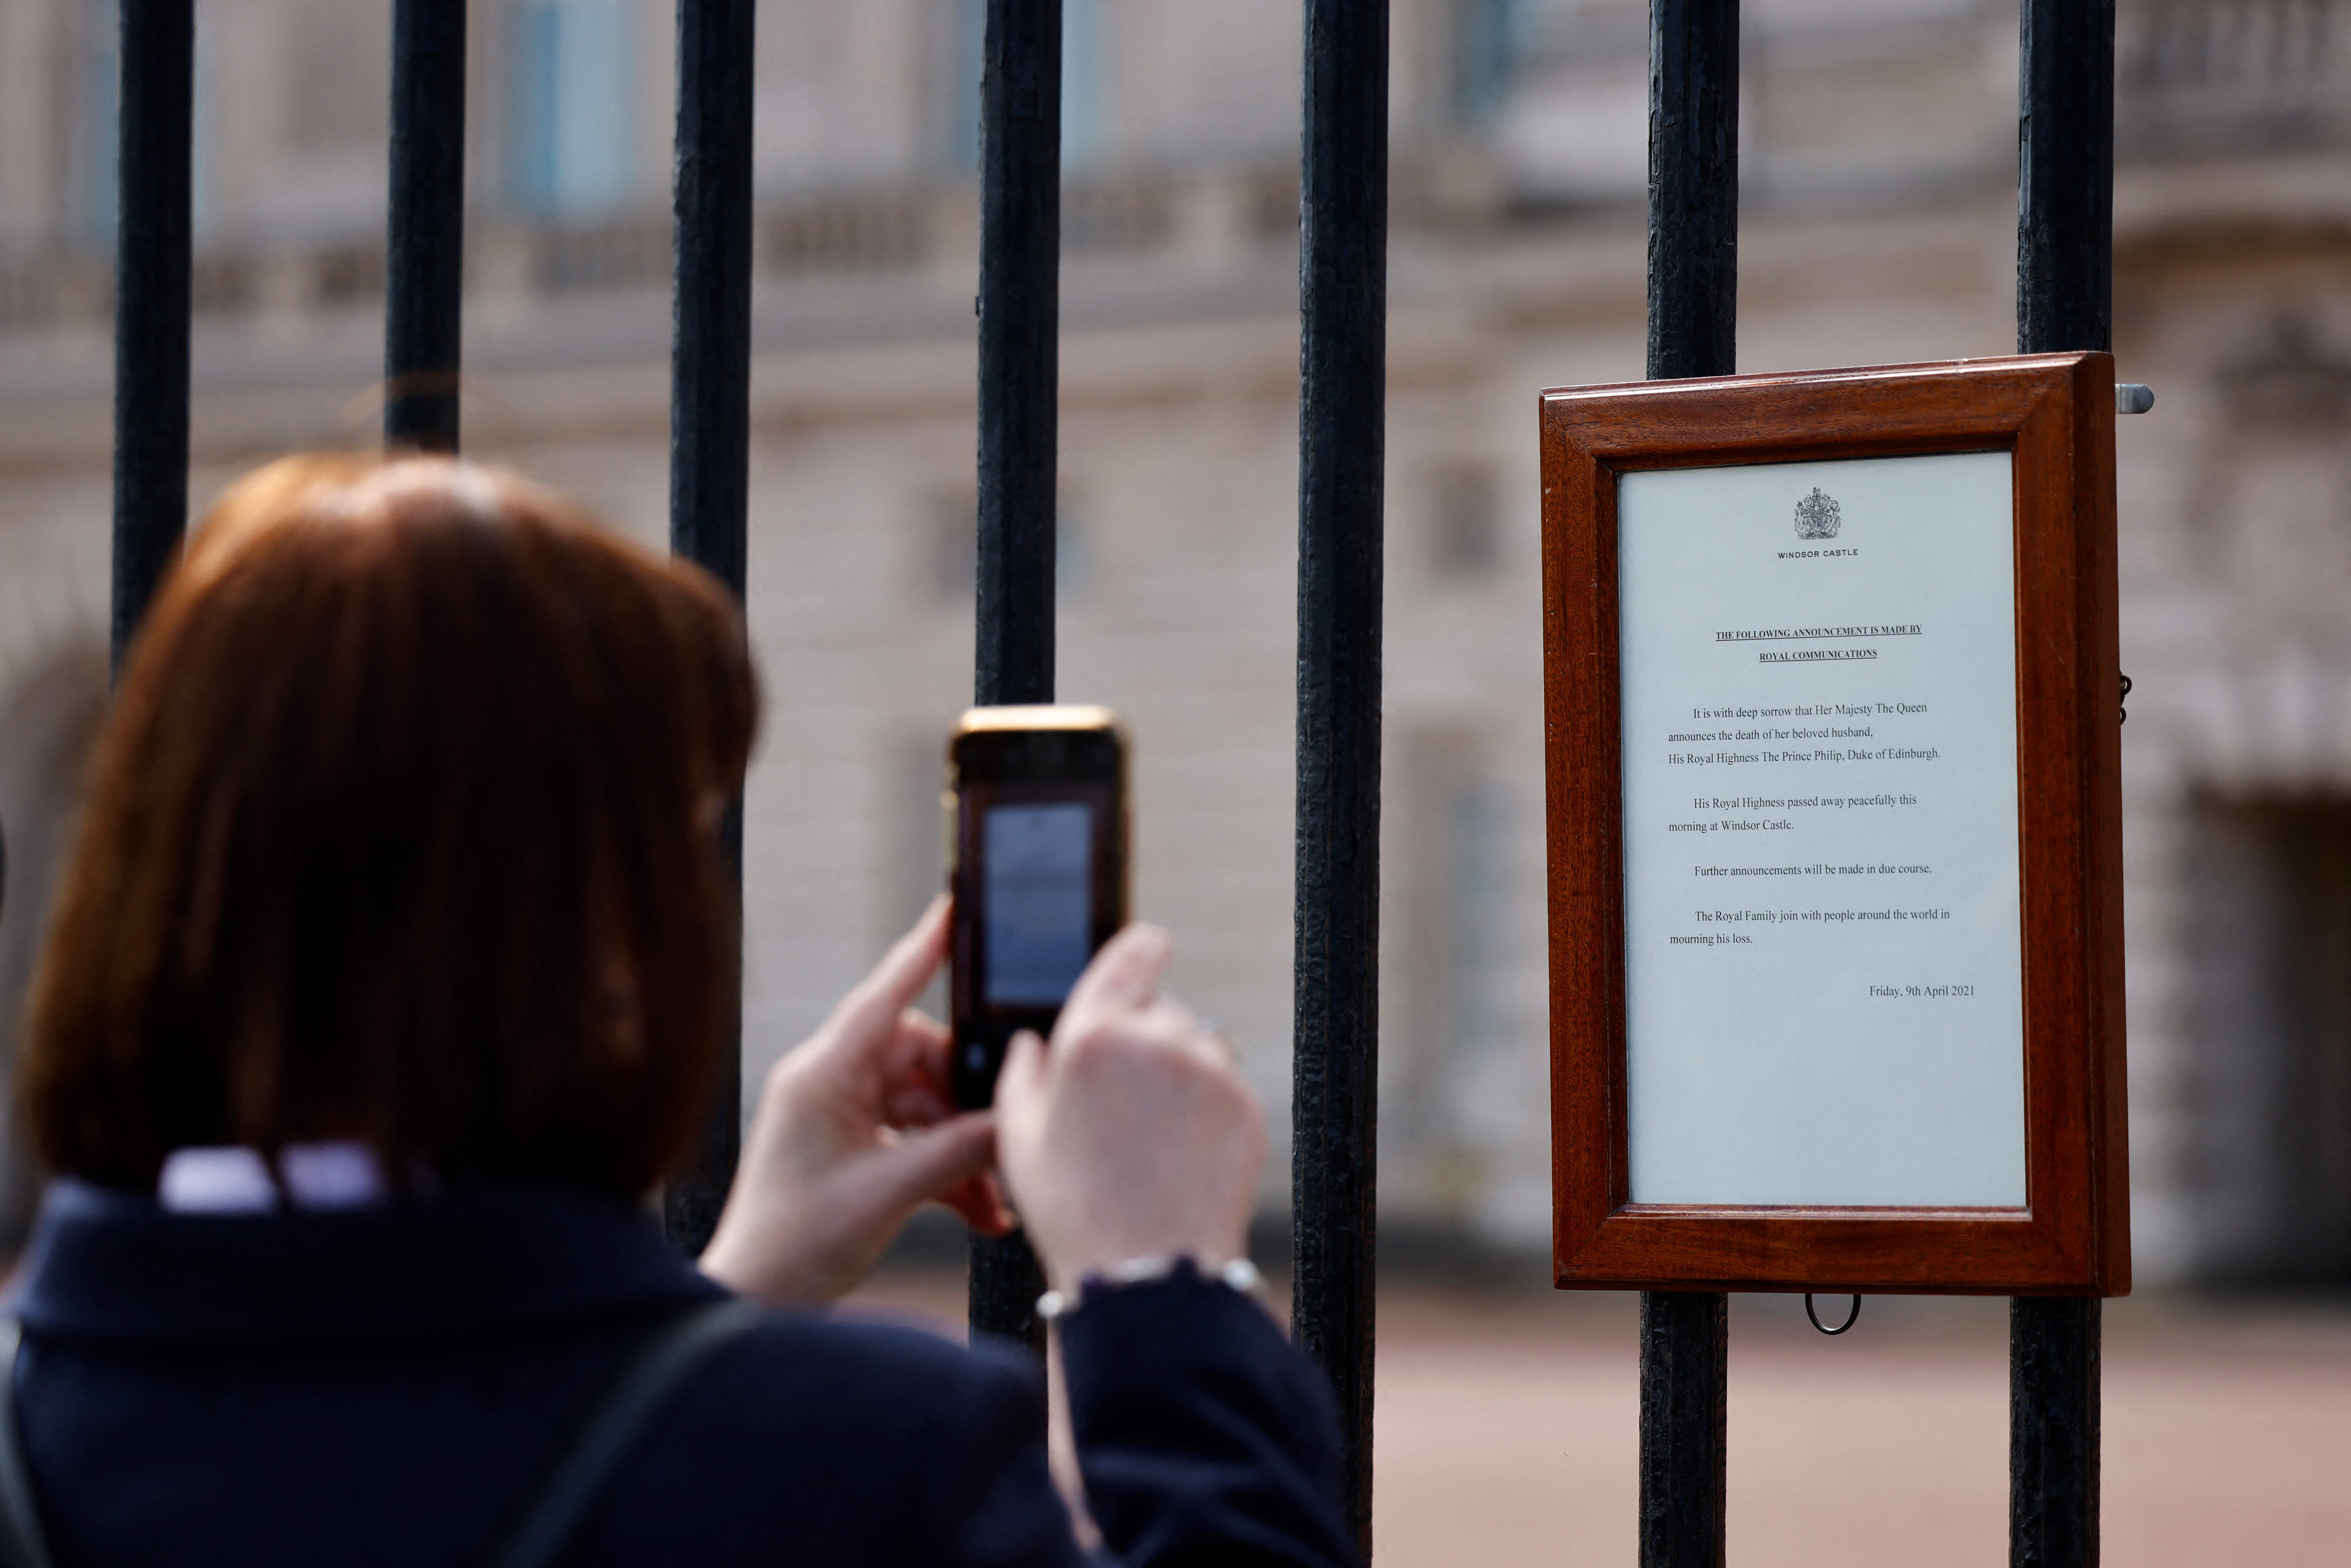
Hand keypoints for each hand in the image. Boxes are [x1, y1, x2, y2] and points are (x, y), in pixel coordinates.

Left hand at [700, 899, 1011, 1304]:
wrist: (754, 1303)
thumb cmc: (797, 1246)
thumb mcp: (889, 1194)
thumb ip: (957, 1152)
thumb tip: (1015, 1121)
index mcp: (822, 1076)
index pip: (883, 996)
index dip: (923, 951)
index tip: (955, 907)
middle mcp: (829, 1083)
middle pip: (921, 1060)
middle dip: (967, 1104)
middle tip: (1006, 1142)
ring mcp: (838, 1114)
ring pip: (925, 1106)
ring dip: (962, 1150)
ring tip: (994, 1201)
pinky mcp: (848, 1147)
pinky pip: (913, 1139)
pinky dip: (946, 1171)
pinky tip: (979, 1213)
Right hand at [995, 925, 1264, 1290]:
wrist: (1150, 1273)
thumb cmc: (1075, 1209)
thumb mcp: (1019, 1140)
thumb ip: (1020, 1076)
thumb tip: (1031, 1045)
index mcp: (1094, 1034)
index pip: (1137, 950)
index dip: (1141, 951)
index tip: (1143, 959)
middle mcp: (1159, 1039)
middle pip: (1159, 1010)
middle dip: (1142, 1041)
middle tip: (1119, 1103)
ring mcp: (1209, 1072)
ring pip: (1195, 1048)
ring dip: (1176, 1074)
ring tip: (1149, 1137)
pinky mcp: (1245, 1106)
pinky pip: (1223, 1088)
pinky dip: (1205, 1110)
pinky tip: (1178, 1154)